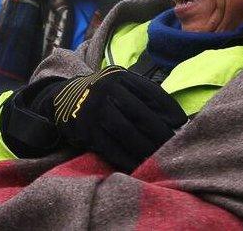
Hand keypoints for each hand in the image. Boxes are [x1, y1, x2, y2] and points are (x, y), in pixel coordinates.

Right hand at [50, 66, 186, 171]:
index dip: (169, 110)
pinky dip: (126, 158)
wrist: (61, 98)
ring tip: (158, 158)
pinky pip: (110, 147)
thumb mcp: (119, 85)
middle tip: (173, 146)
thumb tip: (175, 122)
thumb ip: (142, 96)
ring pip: (127, 132)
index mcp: (119, 76)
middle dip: (160, 133)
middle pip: (141, 115)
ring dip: (145, 148)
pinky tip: (138, 165)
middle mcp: (106, 89)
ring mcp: (94, 109)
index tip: (181, 124)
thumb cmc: (101, 94)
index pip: (151, 93)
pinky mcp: (85, 129)